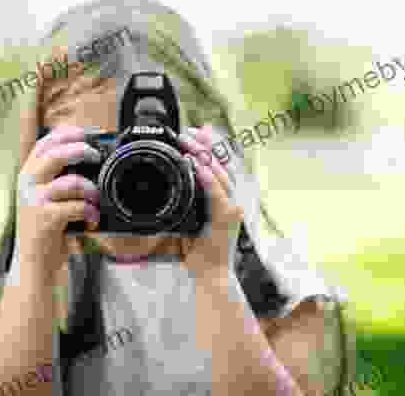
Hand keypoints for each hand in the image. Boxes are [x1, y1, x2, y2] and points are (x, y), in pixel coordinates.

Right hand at [17, 125, 101, 277]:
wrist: (33, 263)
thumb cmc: (46, 229)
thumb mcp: (47, 198)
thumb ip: (60, 179)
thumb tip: (91, 160)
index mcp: (28, 174)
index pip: (44, 143)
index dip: (67, 134)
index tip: (86, 134)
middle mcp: (27, 183)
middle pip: (55, 154)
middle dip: (80, 150)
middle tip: (96, 156)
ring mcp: (34, 200)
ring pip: (71, 181)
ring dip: (91, 189)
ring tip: (96, 200)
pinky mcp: (45, 218)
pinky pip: (76, 206)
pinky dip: (90, 212)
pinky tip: (92, 221)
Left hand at [177, 125, 243, 279]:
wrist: (212, 275)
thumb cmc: (201, 252)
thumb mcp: (190, 222)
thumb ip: (186, 203)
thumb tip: (172, 187)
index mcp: (225, 199)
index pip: (220, 166)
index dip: (210, 146)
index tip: (198, 131)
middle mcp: (233, 199)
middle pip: (222, 163)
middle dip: (205, 144)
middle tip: (190, 130)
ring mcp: (232, 207)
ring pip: (220, 173)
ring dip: (203, 155)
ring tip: (189, 142)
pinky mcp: (227, 217)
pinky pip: (216, 192)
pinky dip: (207, 177)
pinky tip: (197, 166)